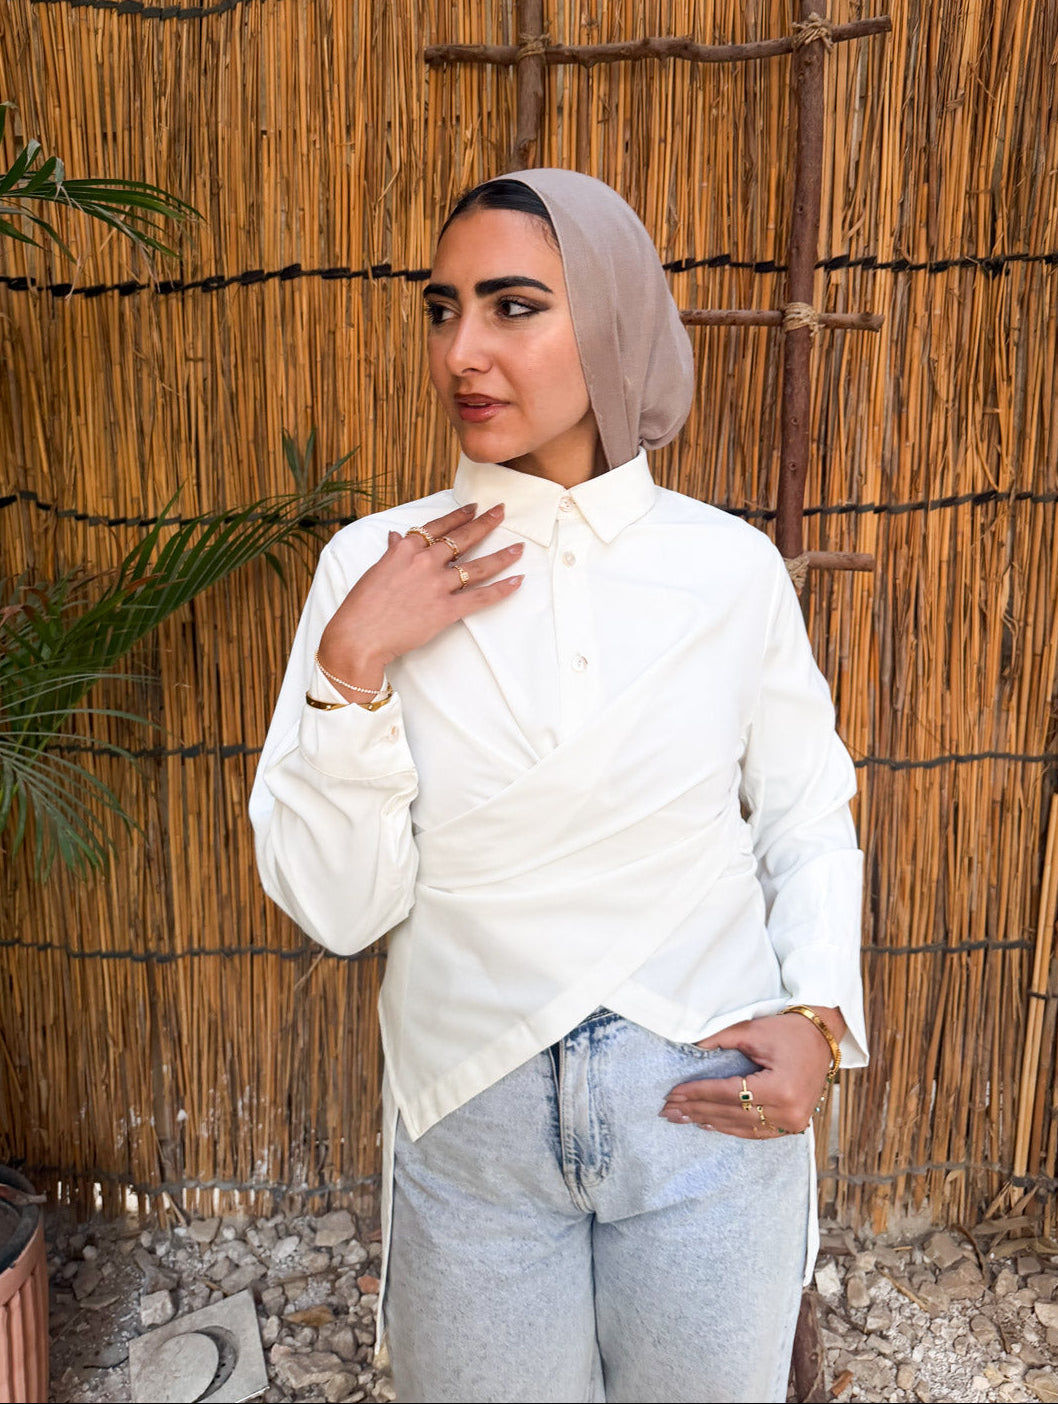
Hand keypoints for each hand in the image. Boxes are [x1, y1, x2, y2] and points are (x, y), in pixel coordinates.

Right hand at [317, 503, 523, 695]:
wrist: (360, 635)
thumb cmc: (362, 605)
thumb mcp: (376, 570)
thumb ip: (393, 553)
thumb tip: (397, 537)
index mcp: (406, 550)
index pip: (439, 526)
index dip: (459, 515)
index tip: (474, 507)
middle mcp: (425, 562)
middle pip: (463, 538)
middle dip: (486, 523)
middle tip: (502, 512)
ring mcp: (437, 586)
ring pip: (477, 566)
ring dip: (501, 556)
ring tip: (519, 548)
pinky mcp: (445, 610)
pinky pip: (480, 597)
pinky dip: (501, 590)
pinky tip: (517, 581)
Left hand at [659, 1006, 844, 1139]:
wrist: (823, 1038)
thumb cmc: (789, 1031)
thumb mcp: (753, 1031)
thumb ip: (720, 1039)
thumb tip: (690, 1047)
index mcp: (780, 1088)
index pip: (728, 1093)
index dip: (698, 1093)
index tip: (672, 1093)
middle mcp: (788, 1111)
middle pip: (731, 1113)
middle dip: (696, 1109)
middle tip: (667, 1109)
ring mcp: (793, 1122)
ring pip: (741, 1127)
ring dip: (708, 1121)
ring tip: (682, 1117)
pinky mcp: (794, 1125)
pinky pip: (756, 1132)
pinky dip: (730, 1127)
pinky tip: (708, 1124)